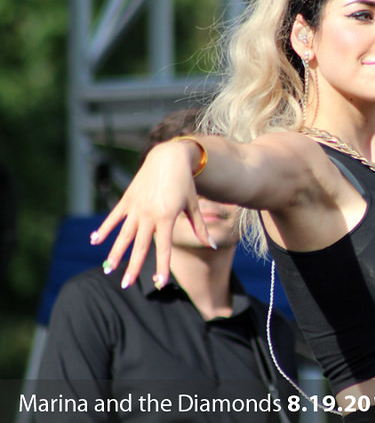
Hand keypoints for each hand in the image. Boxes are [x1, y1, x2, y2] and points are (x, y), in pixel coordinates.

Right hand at [89, 140, 214, 288]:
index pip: (164, 248)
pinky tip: (94, 241)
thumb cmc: (185, 183)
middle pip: (139, 246)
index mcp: (167, 217)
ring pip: (123, 234)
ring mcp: (136, 206)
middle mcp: (149, 214)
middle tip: (127, 285)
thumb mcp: (193, 205)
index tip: (159, 283)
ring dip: (115, 252)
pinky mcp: (127, 198)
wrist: (169, 157)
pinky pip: (114, 217)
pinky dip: (104, 228)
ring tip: (108, 269)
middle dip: (133, 267)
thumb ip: (199, 227)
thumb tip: (213, 245)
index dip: (161, 266)